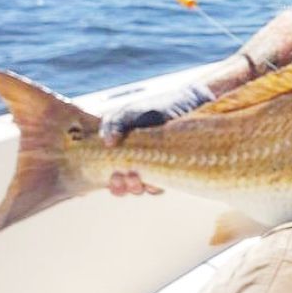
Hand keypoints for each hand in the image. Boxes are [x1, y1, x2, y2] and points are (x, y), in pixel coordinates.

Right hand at [100, 80, 214, 195]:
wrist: (183, 103)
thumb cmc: (152, 109)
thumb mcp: (129, 113)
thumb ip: (113, 124)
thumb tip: (108, 143)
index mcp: (125, 159)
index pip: (115, 181)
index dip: (113, 185)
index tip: (113, 175)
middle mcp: (140, 168)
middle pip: (127, 188)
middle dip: (122, 187)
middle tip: (122, 175)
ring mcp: (156, 170)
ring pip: (144, 189)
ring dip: (136, 186)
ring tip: (135, 176)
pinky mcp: (173, 169)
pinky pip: (163, 184)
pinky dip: (156, 184)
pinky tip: (153, 178)